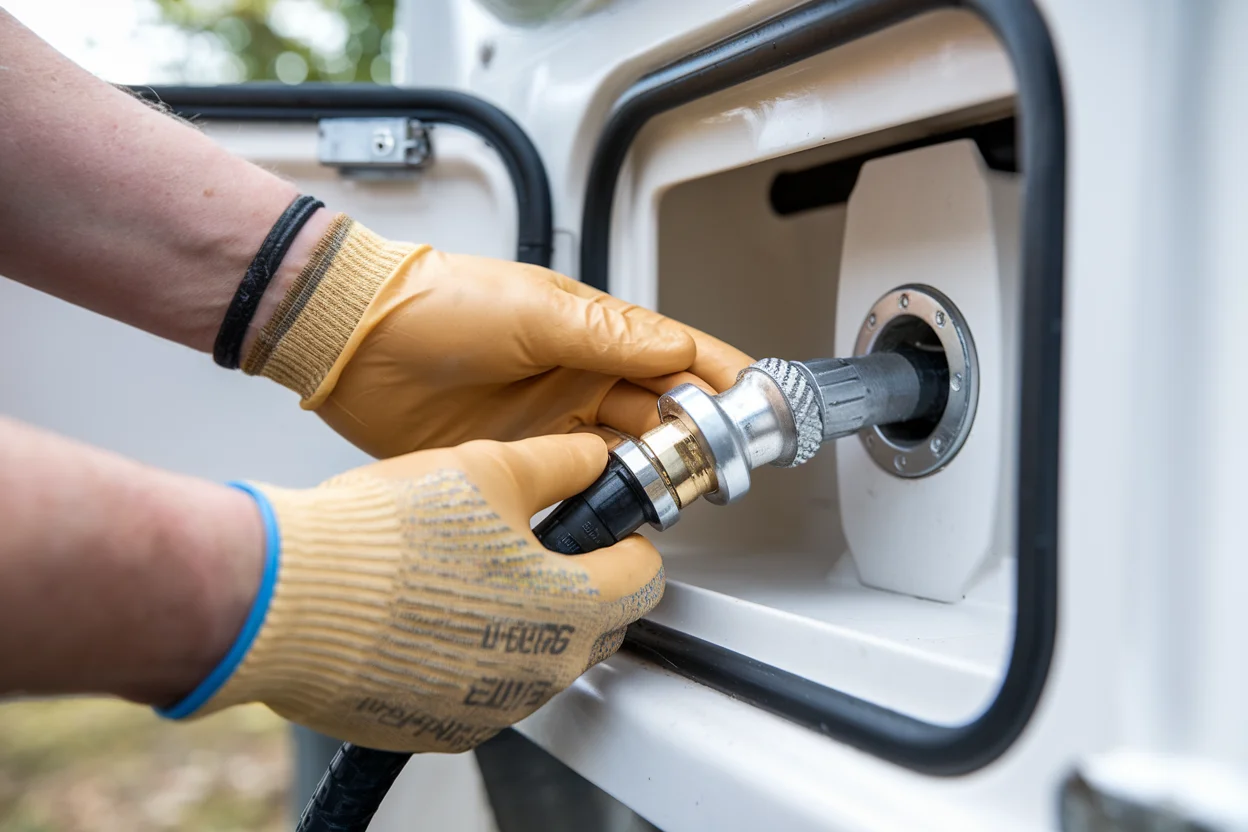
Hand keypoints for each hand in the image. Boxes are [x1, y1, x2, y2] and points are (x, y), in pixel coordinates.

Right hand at [164, 433, 663, 752]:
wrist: (285, 598)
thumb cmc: (386, 536)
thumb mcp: (491, 468)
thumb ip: (560, 464)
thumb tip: (593, 457)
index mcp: (572, 608)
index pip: (642, 579)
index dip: (629, 542)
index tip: (608, 527)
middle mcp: (540, 673)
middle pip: (597, 627)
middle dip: (585, 585)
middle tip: (540, 544)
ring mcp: (489, 710)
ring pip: (537, 662)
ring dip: (526, 623)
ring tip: (471, 575)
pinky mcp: (437, 728)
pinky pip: (480, 692)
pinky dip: (472, 657)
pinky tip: (432, 616)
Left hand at [243, 216, 752, 457]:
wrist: (355, 342)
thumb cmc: (438, 302)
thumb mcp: (536, 311)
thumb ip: (612, 337)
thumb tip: (680, 350)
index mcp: (593, 332)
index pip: (677, 356)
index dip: (722, 381)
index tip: (759, 406)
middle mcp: (579, 377)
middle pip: (662, 413)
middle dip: (697, 437)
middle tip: (718, 465)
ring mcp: (551, 421)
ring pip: (627, 453)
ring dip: (655, 471)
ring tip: (675, 490)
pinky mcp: (519, 459)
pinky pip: (578, 484)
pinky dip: (604, 498)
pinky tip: (620, 508)